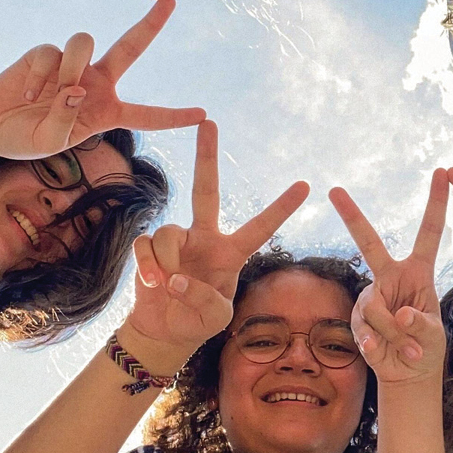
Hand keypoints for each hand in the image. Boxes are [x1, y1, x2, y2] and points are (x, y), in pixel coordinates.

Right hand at [0, 0, 205, 158]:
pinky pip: (50, 54)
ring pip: (86, 43)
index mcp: (108, 111)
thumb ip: (65, 121)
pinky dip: (40, 77)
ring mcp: (72, 64)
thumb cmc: (25, 137)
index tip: (203, 114)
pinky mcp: (45, 53)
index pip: (147, 115)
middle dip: (151, 23)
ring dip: (70, 68)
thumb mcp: (49, 141)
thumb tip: (75, 89)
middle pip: (131, 46)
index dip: (174, 116)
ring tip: (52, 95)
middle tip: (170, 0)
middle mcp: (97, 82)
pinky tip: (28, 94)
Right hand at [127, 121, 309, 363]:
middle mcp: (206, 238)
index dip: (282, 207)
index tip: (306, 185)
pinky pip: (146, 246)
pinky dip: (148, 266)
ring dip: (166, 260)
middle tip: (209, 121)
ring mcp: (178, 241)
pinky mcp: (150, 248)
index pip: (262, 227)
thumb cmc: (197, 321)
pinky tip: (153, 283)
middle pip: (206, 190)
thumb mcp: (216, 318)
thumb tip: (175, 278)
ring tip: (166, 285)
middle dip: (207, 156)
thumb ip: (204, 300)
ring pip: (169, 231)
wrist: (164, 331)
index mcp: (232, 252)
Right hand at [329, 169, 448, 384]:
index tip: (442, 172)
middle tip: (336, 190)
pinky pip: (365, 328)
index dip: (437, 202)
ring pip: (376, 308)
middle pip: (369, 242)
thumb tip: (400, 314)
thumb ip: (420, 325)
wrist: (407, 372)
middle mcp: (391, 276)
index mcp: (419, 271)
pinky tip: (382, 352)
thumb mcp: (432, 336)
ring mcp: (372, 296)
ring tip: (409, 350)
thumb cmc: (426, 346)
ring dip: (393, 335)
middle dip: (352, 216)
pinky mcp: (358, 318)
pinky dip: (378, 345)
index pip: (430, 231)